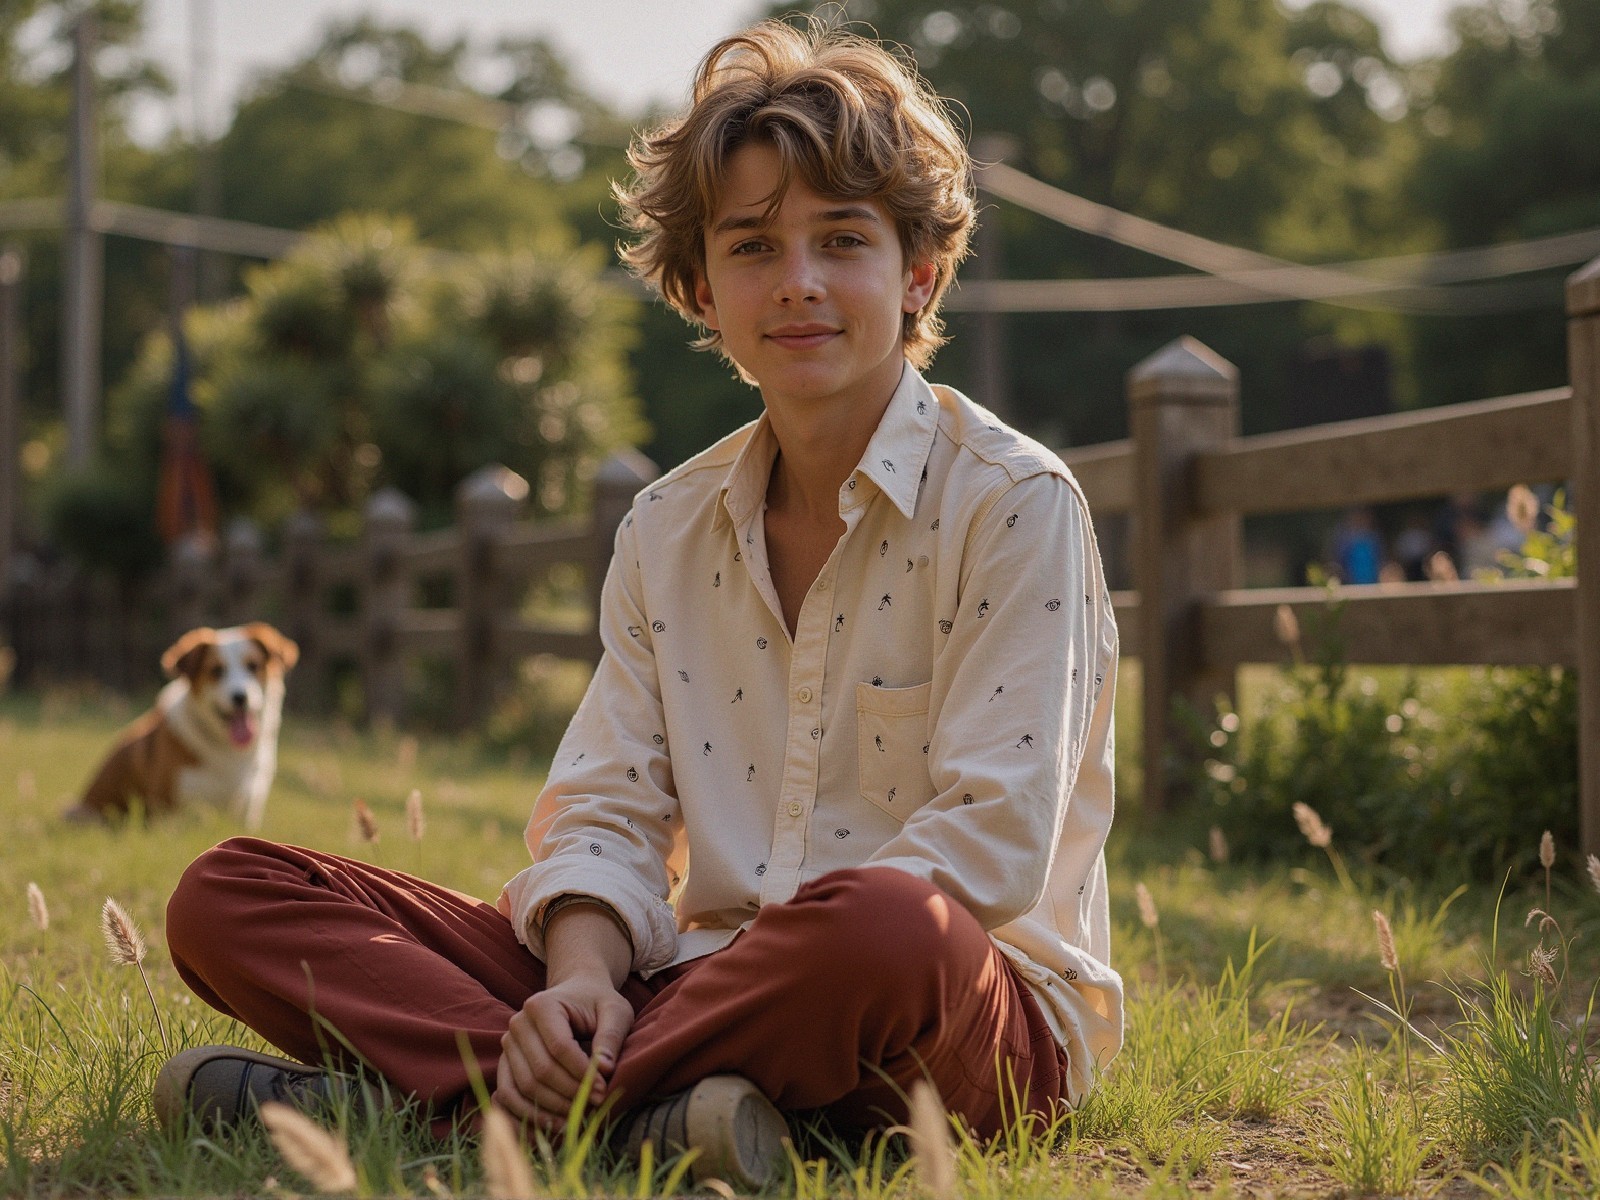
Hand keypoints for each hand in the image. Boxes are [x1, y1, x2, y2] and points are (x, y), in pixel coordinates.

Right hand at [495, 972, 634, 1131]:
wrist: (576, 994)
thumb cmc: (597, 1004)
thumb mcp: (615, 1012)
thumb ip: (611, 1037)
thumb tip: (604, 1070)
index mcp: (542, 1005)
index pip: (559, 1048)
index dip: (581, 1074)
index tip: (602, 1090)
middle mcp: (518, 1023)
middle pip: (540, 1070)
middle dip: (568, 1094)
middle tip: (594, 1105)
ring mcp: (508, 1045)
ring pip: (523, 1087)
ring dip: (549, 1109)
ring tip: (576, 1119)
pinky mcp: (505, 1064)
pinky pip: (506, 1095)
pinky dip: (525, 1115)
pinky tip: (551, 1125)